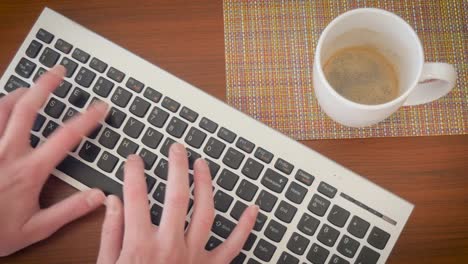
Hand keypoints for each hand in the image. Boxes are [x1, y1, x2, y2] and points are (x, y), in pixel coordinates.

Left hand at [0, 65, 107, 255]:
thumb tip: (99, 196)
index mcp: (29, 171)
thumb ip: (69, 211)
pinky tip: (1, 106)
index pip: (66, 137)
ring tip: (30, 86)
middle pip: (28, 109)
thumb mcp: (36, 229)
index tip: (100, 107)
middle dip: (45, 86)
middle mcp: (7, 153)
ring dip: (18, 93)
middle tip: (58, 71)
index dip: (88, 119)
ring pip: (1, 109)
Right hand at [97, 144, 258, 263]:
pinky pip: (234, 246)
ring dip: (206, 184)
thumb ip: (112, 233)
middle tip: (177, 148)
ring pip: (206, 211)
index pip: (136, 196)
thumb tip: (112, 201)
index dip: (135, 172)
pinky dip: (245, 227)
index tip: (135, 159)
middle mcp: (170, 245)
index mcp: (140, 244)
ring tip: (203, 165)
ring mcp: (193, 256)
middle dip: (176, 166)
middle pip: (176, 195)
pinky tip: (252, 209)